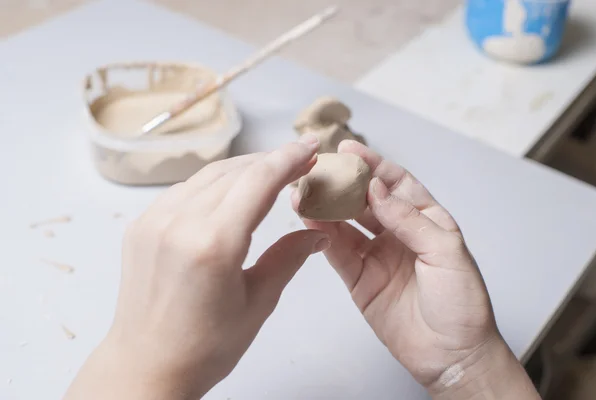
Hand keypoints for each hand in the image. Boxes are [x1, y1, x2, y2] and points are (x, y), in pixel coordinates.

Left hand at [65, 135, 329, 399]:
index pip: (259, 180)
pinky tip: (232, 190)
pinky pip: (185, 189)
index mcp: (213, 244)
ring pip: (209, 175)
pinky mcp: (141, 224)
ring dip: (244, 168)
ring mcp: (154, 220)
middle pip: (235, 171)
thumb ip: (289, 257)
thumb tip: (318, 233)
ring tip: (272, 171)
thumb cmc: (205, 346)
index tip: (312, 146)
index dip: (290, 157)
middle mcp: (179, 222)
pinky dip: (214, 183)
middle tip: (301, 159)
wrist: (145, 365)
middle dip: (272, 160)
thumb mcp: (258, 302)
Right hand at [293, 140, 538, 398]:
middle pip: (365, 200)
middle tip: (319, 170)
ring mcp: (377, 255)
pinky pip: (337, 251)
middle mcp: (399, 233)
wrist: (452, 356)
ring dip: (326, 208)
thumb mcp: (446, 253)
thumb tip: (377, 190)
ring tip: (305, 193)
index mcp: (426, 220)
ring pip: (345, 223)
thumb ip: (409, 220)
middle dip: (342, 183)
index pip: (396, 183)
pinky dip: (322, 235)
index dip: (372, 165)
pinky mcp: (360, 279)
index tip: (350, 151)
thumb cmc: (462, 305)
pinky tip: (309, 221)